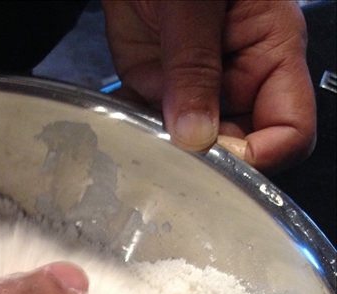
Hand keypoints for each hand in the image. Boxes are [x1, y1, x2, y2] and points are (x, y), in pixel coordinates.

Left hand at [102, 0, 315, 171]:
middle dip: (207, 161)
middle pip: (239, 148)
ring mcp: (196, 85)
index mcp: (271, 50)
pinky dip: (134, 132)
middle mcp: (237, 75)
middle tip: (172, 157)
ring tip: (142, 134)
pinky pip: (151, 127)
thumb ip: (194, 66)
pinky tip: (122, 122)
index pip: (288, 130)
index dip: (260, 156)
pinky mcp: (158, 86)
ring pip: (191, 147)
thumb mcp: (192, 4)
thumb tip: (196, 135)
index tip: (220, 158)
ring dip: (165, 151)